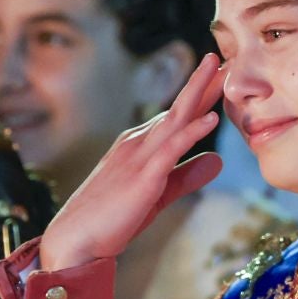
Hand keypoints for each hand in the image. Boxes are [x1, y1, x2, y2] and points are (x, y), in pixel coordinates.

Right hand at [39, 55, 224, 270]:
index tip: (220, 77)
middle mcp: (137, 144)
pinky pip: (171, 149)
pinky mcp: (142, 177)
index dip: (199, 97)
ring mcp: (138, 158)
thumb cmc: (111, 220)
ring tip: (219, 67)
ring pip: (175, 119)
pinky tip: (212, 118)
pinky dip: (192, 132)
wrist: (74, 241)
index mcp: (138, 146)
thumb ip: (186, 176)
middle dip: (201, 83)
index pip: (174, 117)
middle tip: (222, 57)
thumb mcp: (158, 194)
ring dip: (198, 92)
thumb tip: (218, 161)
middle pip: (176, 109)